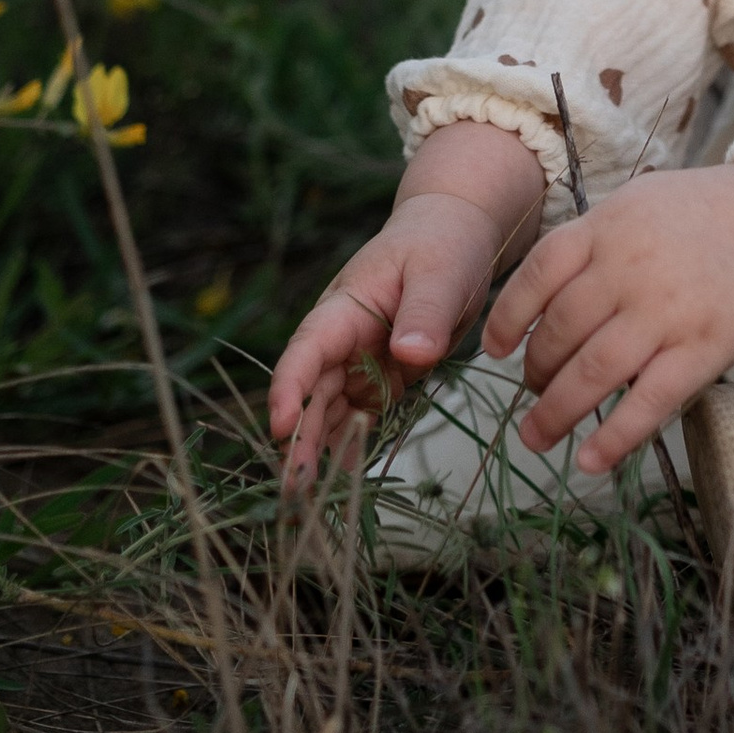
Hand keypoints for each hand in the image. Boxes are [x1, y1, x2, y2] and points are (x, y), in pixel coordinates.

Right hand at [267, 121, 544, 487]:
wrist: (454, 233)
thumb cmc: (442, 243)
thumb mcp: (441, 272)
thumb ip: (425, 313)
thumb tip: (409, 355)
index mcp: (345, 307)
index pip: (307, 349)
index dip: (289, 388)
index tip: (279, 426)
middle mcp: (342, 337)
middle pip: (312, 392)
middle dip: (299, 438)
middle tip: (293, 489)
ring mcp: (359, 358)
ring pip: (329, 410)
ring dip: (318, 449)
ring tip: (309, 500)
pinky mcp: (381, 374)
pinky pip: (359, 414)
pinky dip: (350, 444)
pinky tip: (342, 481)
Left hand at [482, 162, 733, 476]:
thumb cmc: (702, 214)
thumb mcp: (635, 203)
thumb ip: (590, 243)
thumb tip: (542, 301)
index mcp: (606, 227)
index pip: (538, 275)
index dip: (508, 317)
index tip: (496, 349)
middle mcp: (628, 270)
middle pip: (559, 331)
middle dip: (535, 372)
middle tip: (531, 391)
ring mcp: (666, 312)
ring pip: (593, 372)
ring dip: (555, 413)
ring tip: (537, 437)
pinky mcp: (702, 349)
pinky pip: (649, 402)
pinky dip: (614, 437)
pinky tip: (589, 461)